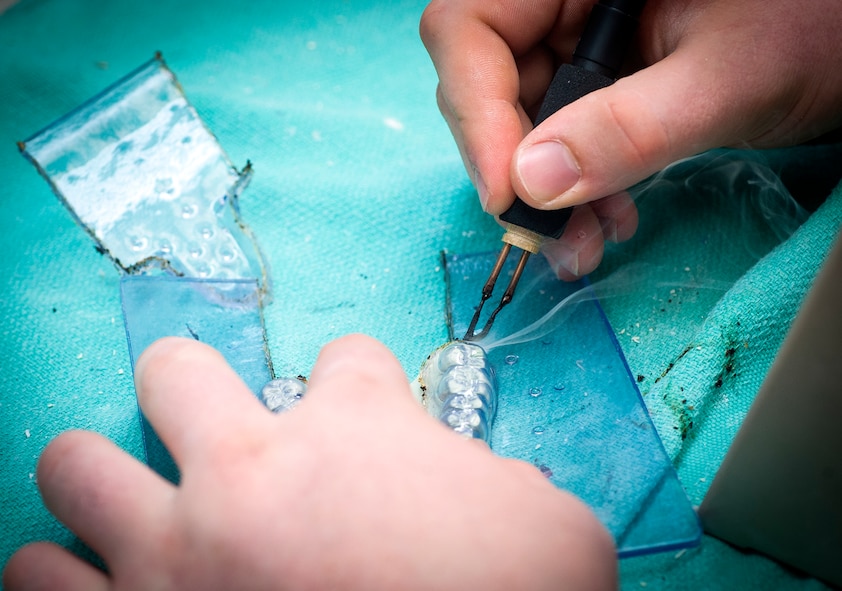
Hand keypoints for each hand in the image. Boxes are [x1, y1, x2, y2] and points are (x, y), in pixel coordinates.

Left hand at [3, 335, 616, 590]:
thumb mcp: (548, 522)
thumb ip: (498, 478)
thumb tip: (480, 486)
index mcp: (356, 427)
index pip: (347, 360)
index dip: (357, 384)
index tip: (358, 411)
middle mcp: (249, 468)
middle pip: (174, 372)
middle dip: (187, 383)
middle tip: (206, 419)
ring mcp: (178, 549)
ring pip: (72, 468)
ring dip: (94, 481)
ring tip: (126, 506)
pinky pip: (40, 582)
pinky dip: (60, 575)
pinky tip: (92, 580)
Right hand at [420, 0, 841, 277]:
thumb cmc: (814, 28)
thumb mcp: (725, 77)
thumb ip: (631, 126)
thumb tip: (532, 183)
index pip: (472, 27)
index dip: (476, 110)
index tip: (507, 192)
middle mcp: (563, 1)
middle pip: (486, 81)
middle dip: (513, 168)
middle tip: (548, 236)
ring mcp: (576, 42)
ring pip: (518, 122)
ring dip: (544, 195)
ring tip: (585, 243)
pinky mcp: (596, 82)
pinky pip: (555, 140)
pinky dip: (572, 190)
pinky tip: (605, 218)